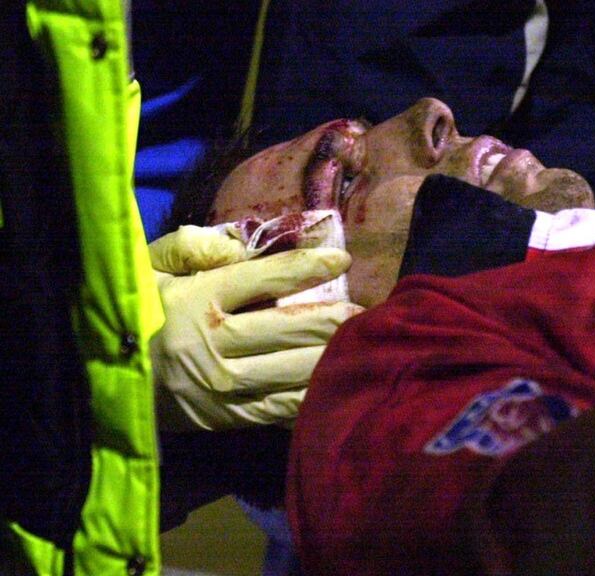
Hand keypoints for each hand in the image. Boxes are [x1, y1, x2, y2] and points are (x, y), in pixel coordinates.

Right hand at [150, 226, 362, 430]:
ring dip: (335, 356)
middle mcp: (213, 345)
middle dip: (337, 317)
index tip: (342, 260)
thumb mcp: (150, 266)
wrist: (97, 379)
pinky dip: (314, 395)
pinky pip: (282, 408)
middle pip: (293, 329)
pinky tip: (339, 382)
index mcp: (198, 300)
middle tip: (368, 309)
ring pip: (296, 371)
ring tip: (365, 342)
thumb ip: (194, 246)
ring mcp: (221, 387)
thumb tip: (243, 244)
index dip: (309, 266)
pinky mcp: (225, 418)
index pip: (267, 277)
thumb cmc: (136, 312)